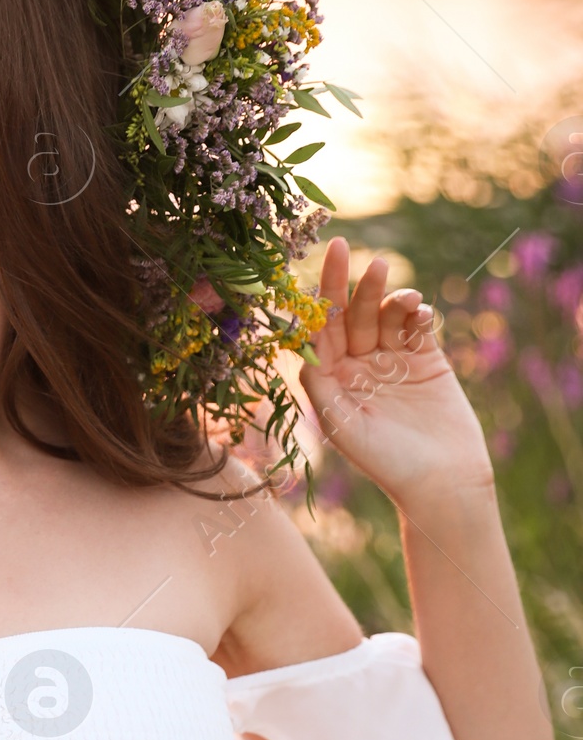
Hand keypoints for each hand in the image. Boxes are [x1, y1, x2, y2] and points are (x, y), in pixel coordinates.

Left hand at [299, 237, 493, 503]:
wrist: (441, 483)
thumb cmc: (385, 462)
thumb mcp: (342, 424)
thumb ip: (320, 384)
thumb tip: (297, 346)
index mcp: (331, 377)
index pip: (320, 328)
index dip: (319, 295)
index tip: (320, 268)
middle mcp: (358, 365)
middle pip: (351, 315)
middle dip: (354, 286)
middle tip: (360, 255)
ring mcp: (393, 361)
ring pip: (384, 317)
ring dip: (388, 298)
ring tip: (399, 290)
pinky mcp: (427, 361)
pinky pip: (417, 328)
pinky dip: (417, 315)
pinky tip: (417, 310)